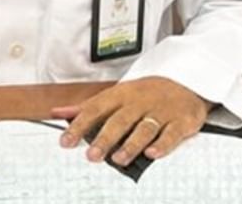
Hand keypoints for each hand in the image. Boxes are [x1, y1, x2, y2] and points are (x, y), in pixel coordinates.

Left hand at [52, 76, 213, 165]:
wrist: (184, 81)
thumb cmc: (144, 93)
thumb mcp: (114, 94)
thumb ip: (86, 106)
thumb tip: (57, 112)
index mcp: (120, 94)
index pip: (95, 109)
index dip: (79, 125)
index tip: (66, 141)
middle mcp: (138, 102)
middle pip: (119, 120)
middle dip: (104, 139)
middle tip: (92, 156)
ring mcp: (160, 111)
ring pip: (144, 128)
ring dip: (130, 145)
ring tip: (118, 159)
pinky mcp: (181, 121)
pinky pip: (171, 134)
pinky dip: (162, 144)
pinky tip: (151, 154)